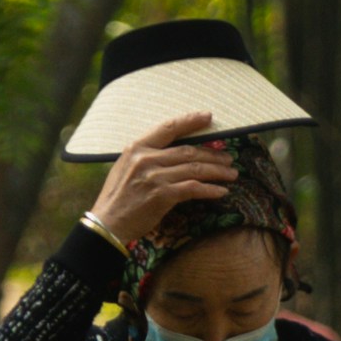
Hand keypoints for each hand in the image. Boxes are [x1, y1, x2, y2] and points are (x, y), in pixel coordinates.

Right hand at [85, 114, 231, 260]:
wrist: (108, 223)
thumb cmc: (118, 197)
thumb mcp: (126, 168)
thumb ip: (147, 157)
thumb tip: (174, 152)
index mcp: (137, 148)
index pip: (168, 128)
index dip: (190, 121)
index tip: (208, 117)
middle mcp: (146, 159)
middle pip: (188, 150)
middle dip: (213, 154)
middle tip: (228, 158)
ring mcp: (155, 177)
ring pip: (195, 168)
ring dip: (217, 171)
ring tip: (231, 173)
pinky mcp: (162, 195)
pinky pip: (193, 188)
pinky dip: (210, 189)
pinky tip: (221, 191)